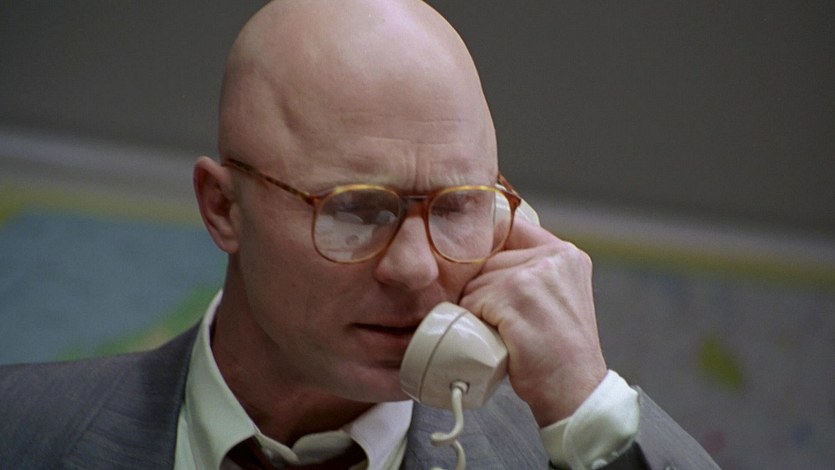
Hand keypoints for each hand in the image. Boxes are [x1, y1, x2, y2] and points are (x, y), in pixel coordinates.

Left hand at [459, 219, 607, 425]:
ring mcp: (533, 275)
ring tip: (502, 332)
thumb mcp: (558, 297)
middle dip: (484, 289)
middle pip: (489, 259)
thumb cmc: (559, 352)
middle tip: (502, 321)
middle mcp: (553, 258)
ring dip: (478, 308)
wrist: (574, 390)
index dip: (491, 251)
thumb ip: (533, 271)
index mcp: (565, 254)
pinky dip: (475, 322)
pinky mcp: (514, 296)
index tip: (485, 274)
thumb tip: (485, 255)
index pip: (512, 229)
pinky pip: (472, 301)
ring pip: (477, 281)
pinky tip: (496, 338)